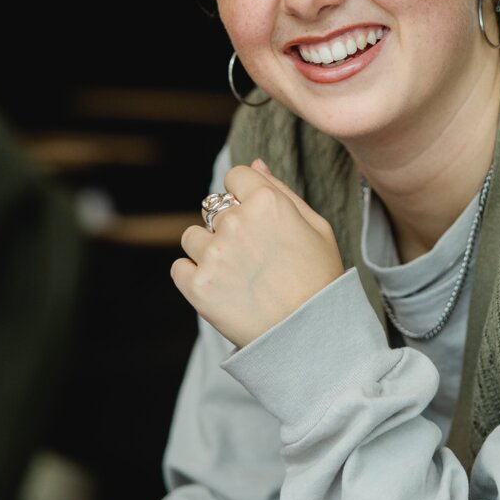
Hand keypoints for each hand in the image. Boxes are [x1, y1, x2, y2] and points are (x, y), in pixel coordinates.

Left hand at [173, 159, 344, 347]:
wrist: (309, 336)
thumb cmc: (319, 279)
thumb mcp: (315, 227)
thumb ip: (281, 190)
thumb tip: (254, 163)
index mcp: (266, 201)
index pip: (235, 177)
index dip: (245, 197)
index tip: (257, 222)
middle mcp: (235, 222)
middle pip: (213, 208)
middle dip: (228, 227)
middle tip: (252, 258)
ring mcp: (214, 254)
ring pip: (192, 237)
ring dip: (208, 251)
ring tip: (237, 276)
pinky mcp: (197, 285)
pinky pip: (179, 268)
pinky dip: (194, 278)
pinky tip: (222, 290)